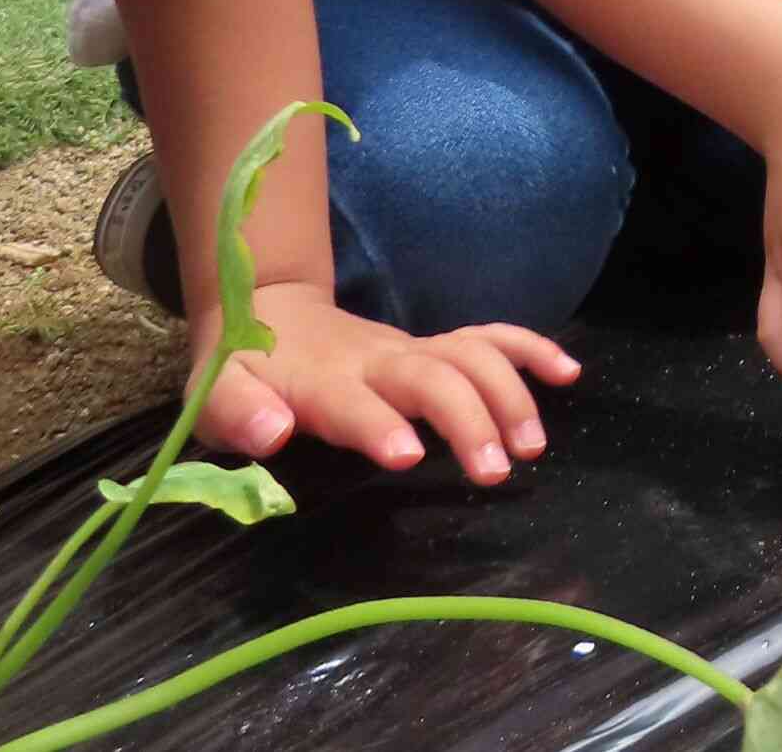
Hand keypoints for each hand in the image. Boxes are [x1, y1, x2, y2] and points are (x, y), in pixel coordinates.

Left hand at [192, 284, 578, 485]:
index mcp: (324, 383)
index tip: (409, 455)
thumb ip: (239, 413)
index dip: (380, 424)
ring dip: (509, 394)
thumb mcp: (214, 395)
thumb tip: (274, 432)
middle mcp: (379, 361)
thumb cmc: (244, 369)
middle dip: (470, 418)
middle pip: (435, 377)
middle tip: (495, 471)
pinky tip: (568, 374)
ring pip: (473, 355)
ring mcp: (413, 349)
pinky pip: (490, 338)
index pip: (356, 402)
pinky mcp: (435, 347)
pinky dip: (531, 349)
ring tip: (532, 445)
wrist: (268, 310)